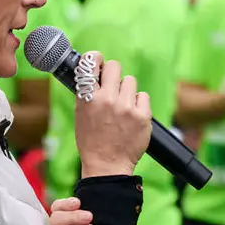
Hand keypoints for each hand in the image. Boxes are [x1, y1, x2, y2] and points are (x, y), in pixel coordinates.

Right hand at [74, 53, 152, 177]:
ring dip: (127, 91)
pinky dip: (138, 104)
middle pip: (115, 66)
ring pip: (130, 81)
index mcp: (88, 98)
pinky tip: (132, 116)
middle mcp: (107, 99)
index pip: (90, 63)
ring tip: (122, 107)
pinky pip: (143, 96)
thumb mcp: (81, 115)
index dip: (95, 58)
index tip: (98, 60)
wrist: (107, 166)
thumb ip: (87, 93)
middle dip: (113, 74)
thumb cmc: (92, 141)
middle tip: (112, 86)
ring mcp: (126, 107)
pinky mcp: (143, 116)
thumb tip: (95, 73)